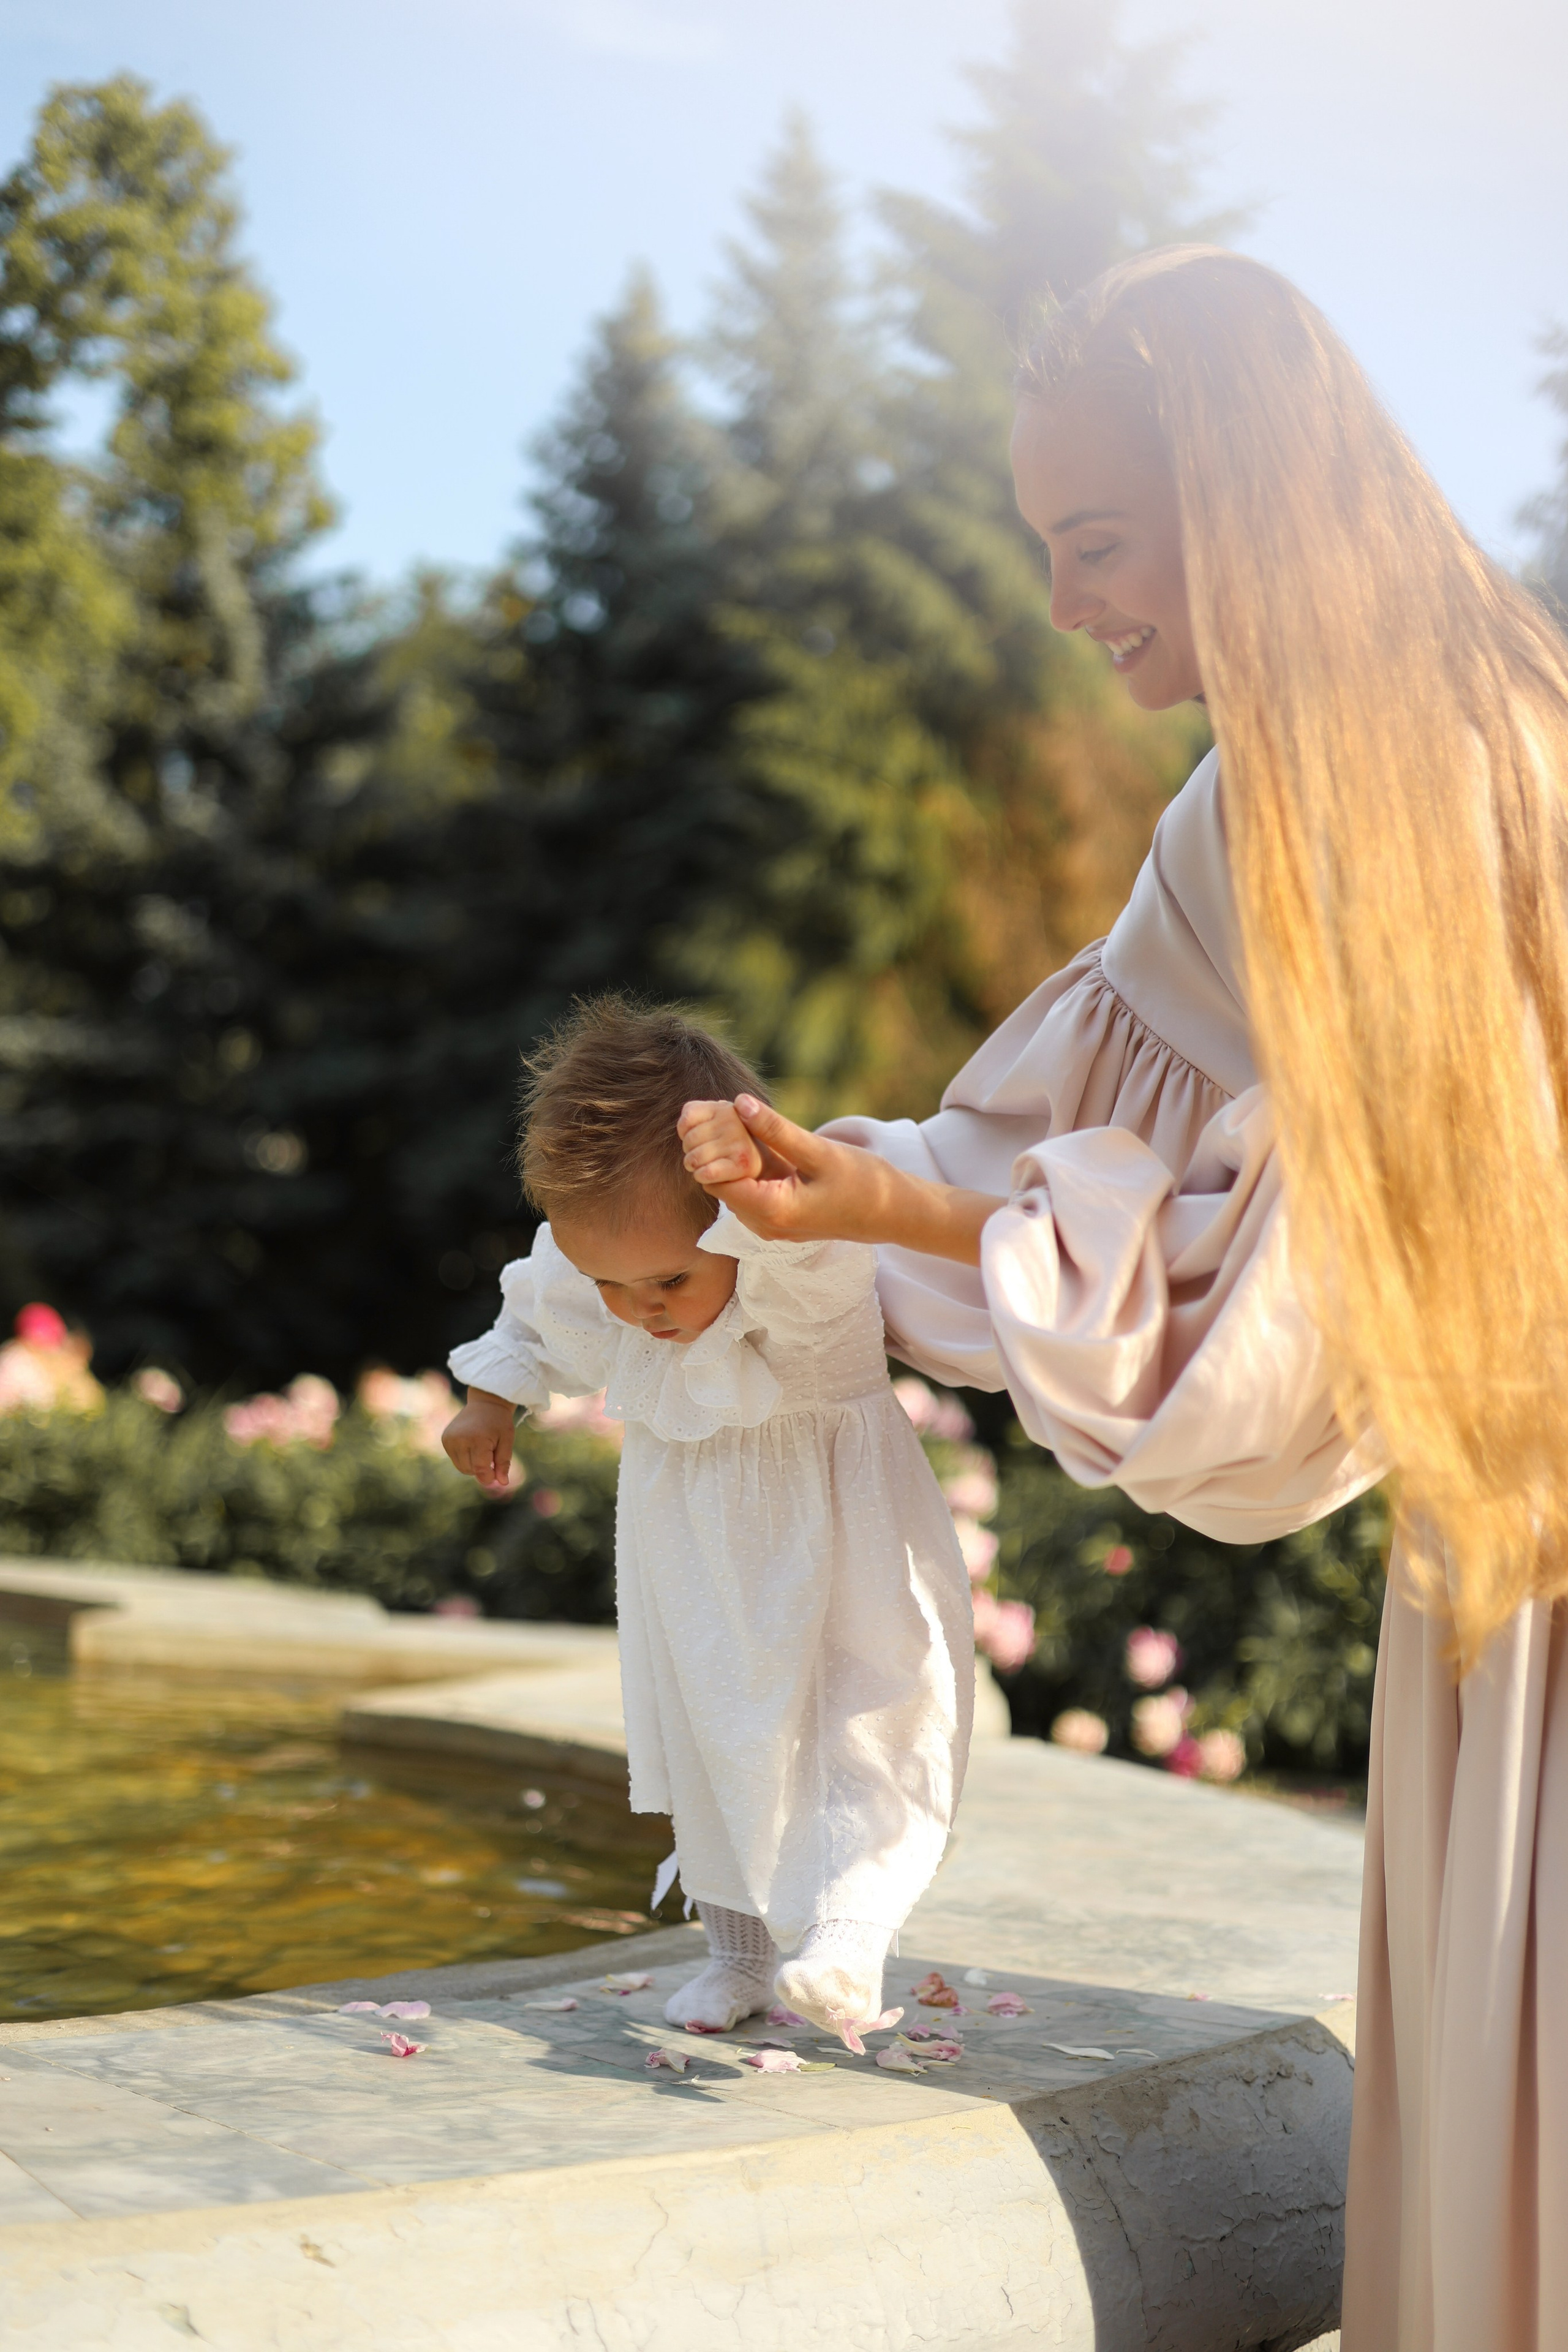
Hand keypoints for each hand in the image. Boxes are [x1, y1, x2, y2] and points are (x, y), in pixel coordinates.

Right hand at [442, 1389, 514, 1495]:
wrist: (485, 1402)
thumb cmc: (499, 1422)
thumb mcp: (507, 1440)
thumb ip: (504, 1462)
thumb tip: (503, 1483)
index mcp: (477, 1439)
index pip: (480, 1470)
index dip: (490, 1476)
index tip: (497, 1472)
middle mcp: (460, 1439)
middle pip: (470, 1470)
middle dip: (482, 1468)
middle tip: (491, 1453)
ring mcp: (450, 1439)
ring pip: (461, 1467)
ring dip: (473, 1465)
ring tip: (482, 1449)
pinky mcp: (445, 1439)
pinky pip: (456, 1459)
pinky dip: (465, 1458)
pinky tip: (473, 1445)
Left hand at [676, 1098, 773, 1186]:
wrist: (766, 1165)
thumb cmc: (732, 1143)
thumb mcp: (718, 1120)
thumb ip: (697, 1113)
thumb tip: (684, 1123)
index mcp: (725, 1108)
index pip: (687, 1118)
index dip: (685, 1131)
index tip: (698, 1138)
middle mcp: (734, 1120)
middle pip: (689, 1140)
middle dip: (690, 1151)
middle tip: (704, 1155)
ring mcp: (740, 1141)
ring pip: (694, 1158)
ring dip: (695, 1167)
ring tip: (707, 1165)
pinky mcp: (743, 1163)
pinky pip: (706, 1173)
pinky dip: (702, 1177)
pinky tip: (711, 1176)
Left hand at [680, 1094, 1003, 1263]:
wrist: (895, 1215)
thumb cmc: (864, 1183)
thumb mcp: (820, 1151)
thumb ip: (777, 1130)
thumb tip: (739, 1102)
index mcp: (771, 1212)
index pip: (714, 1177)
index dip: (711, 1143)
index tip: (720, 1110)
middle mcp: (763, 1226)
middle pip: (717, 1183)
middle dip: (716, 1147)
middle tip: (725, 1109)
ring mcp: (770, 1227)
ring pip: (730, 1187)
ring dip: (730, 1155)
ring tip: (739, 1119)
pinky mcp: (778, 1220)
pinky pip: (748, 1191)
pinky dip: (745, 1166)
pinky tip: (757, 1139)